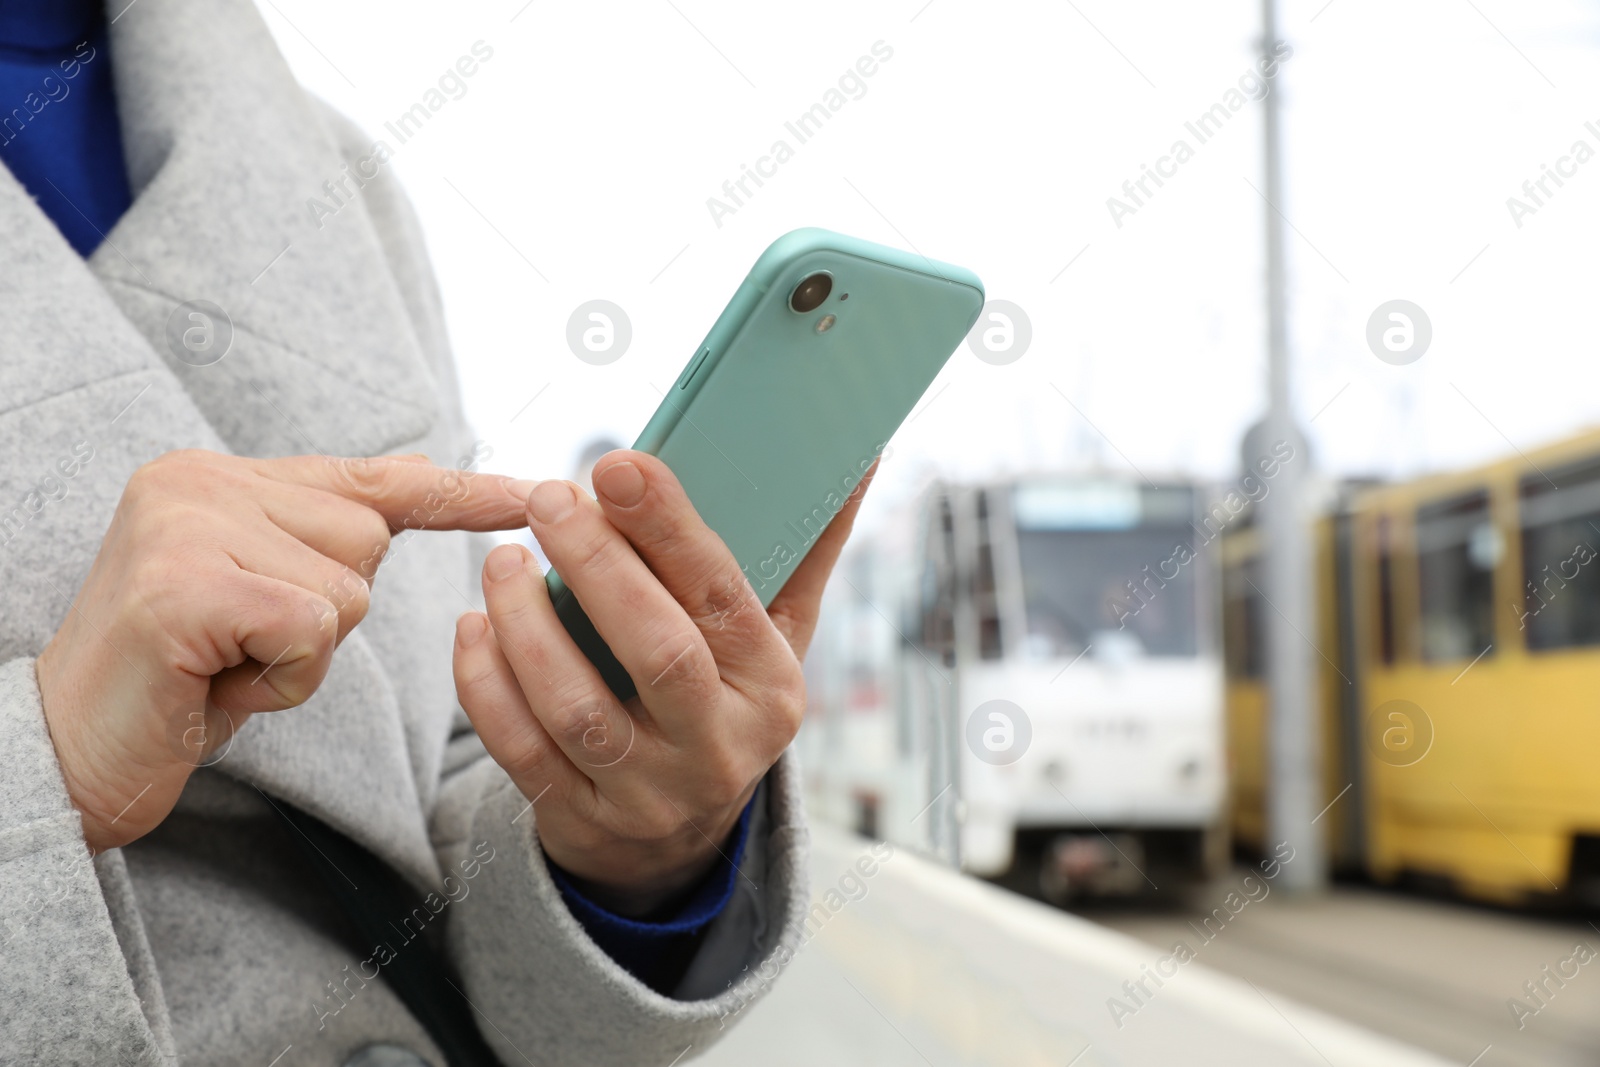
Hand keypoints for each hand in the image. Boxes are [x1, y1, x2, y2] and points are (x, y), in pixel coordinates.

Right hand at [37, 449, 533, 852]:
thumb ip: (322, 540)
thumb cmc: (174, 682)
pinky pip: (312, 626)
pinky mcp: (182, 582)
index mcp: (222, 476)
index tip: (540, 492)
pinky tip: (217, 683)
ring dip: (303, 654)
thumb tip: (422, 478)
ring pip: (347, 588)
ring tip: (225, 666)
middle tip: (242, 648)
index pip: (370, 478)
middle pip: (368, 543)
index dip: (460, 493)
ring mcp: (185, 523)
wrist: (62, 753)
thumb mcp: (258, 598)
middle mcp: (200, 479)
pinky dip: (281, 677)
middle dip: (327, 615)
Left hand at [453, 451, 873, 915]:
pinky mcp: (582, 818)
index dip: (670, 529)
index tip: (618, 464)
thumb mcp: (777, 637)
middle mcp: (719, 747)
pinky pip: (521, 751)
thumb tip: (857, 455)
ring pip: (577, 707)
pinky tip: (473, 625)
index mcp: (772, 687)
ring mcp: (649, 792)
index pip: (724, 597)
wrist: (680, 836)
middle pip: (658, 653)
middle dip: (598, 567)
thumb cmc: (726, 698)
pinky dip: (486, 685)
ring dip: (528, 625)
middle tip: (550, 498)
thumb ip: (805, 548)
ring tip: (502, 560)